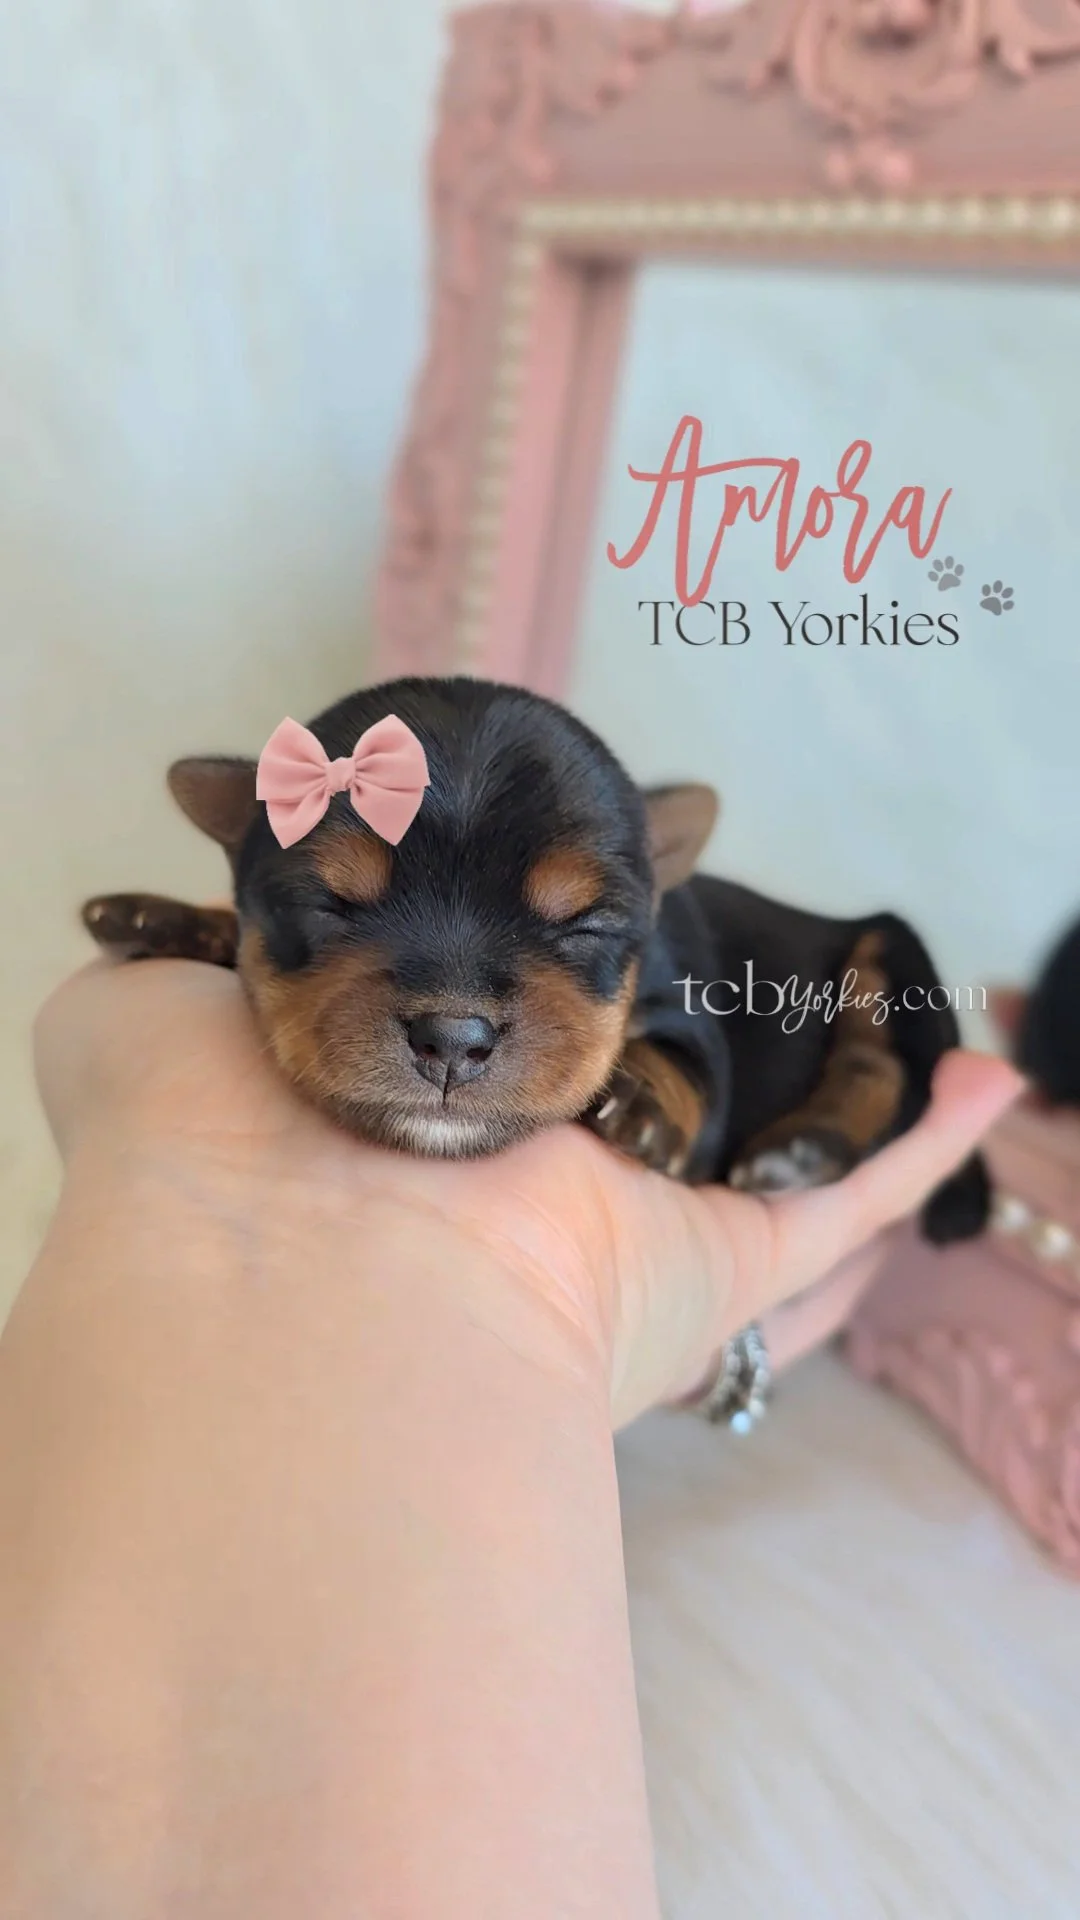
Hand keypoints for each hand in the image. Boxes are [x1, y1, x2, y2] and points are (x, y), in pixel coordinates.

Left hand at [34, 958, 1022, 1427]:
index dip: (536, 986)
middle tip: (761, 988)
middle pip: (637, 1116)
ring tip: (902, 1054)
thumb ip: (172, 943)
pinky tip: (982, 1089)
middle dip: (698, 1064)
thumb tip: (174, 885)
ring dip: (826, 1124)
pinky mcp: (704, 1272)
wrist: (271, 1273)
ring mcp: (619, 1242)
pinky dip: (919, 1156)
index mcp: (398, 1128)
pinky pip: (838, 1211)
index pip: (488, 1049)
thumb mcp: (146, 1004)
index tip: (579, 912)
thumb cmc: (196, 1140)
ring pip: (751, 1178)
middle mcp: (517, 1196)